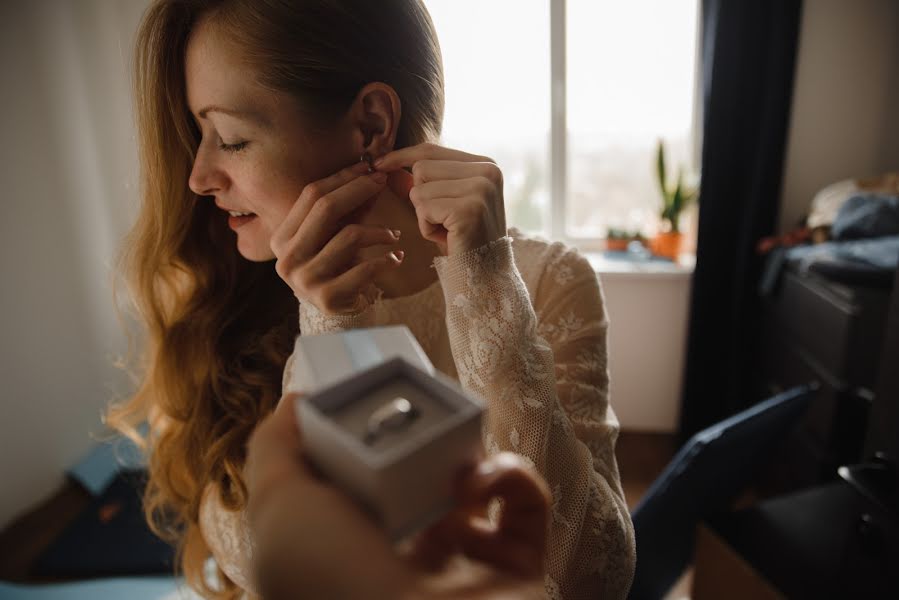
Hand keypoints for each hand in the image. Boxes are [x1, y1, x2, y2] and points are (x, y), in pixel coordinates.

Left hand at [246, 394, 549, 599]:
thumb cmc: (334, 579)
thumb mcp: (277, 506)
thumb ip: (276, 450)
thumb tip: (296, 403)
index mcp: (345, 551)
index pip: (358, 484)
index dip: (365, 441)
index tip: (373, 406)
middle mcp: (403, 561)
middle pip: (423, 479)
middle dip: (428, 443)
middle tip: (426, 422)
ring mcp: (464, 566)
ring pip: (478, 488)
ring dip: (470, 458)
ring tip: (452, 460)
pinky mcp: (517, 566)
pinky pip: (527, 505)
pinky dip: (512, 478)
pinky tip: (480, 482)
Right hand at [269, 162, 403, 314]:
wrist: (337, 315)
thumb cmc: (337, 268)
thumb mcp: (337, 235)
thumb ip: (350, 209)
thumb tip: (371, 173)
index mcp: (281, 238)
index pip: (311, 195)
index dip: (342, 178)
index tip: (368, 168)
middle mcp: (287, 258)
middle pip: (326, 208)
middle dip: (358, 190)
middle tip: (382, 183)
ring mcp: (305, 280)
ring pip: (349, 237)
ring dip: (379, 232)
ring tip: (394, 236)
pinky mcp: (327, 299)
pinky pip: (364, 268)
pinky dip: (386, 260)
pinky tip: (396, 258)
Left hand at [374, 143, 506, 255]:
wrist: (486, 278)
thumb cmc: (463, 242)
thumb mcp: (442, 205)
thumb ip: (420, 182)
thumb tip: (384, 164)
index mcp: (486, 164)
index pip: (431, 151)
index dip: (402, 157)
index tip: (378, 164)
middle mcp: (489, 171)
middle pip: (421, 168)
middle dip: (422, 199)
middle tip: (445, 222)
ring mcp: (481, 188)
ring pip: (420, 189)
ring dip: (425, 216)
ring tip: (449, 231)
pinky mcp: (470, 208)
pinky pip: (424, 209)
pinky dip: (428, 228)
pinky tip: (449, 239)